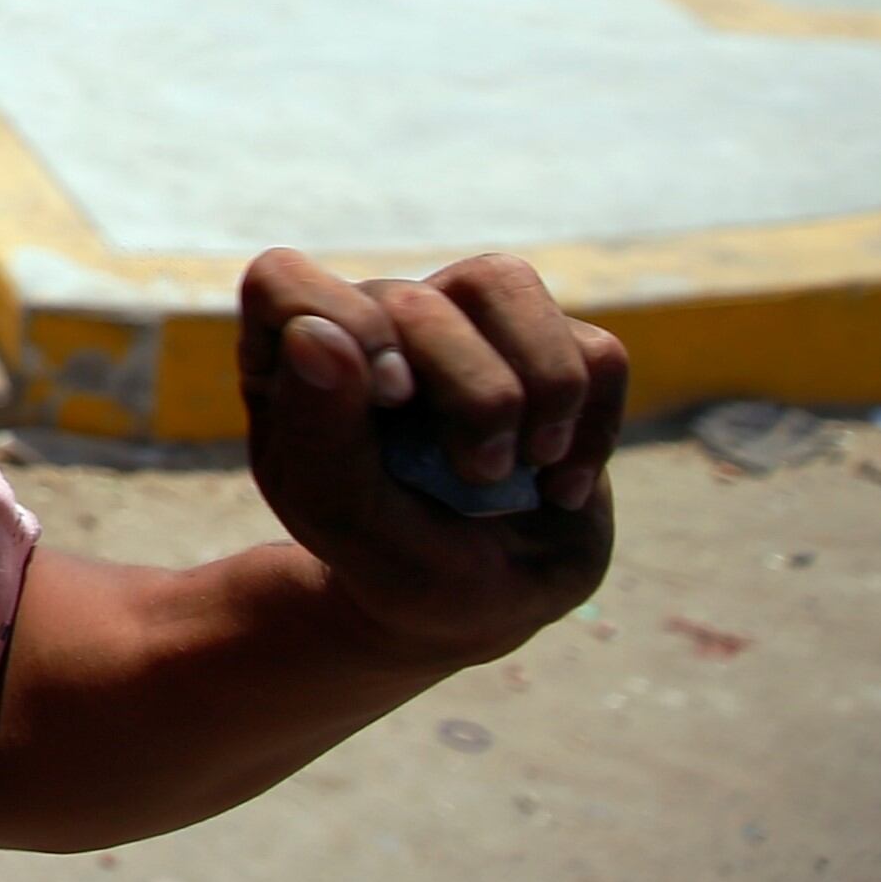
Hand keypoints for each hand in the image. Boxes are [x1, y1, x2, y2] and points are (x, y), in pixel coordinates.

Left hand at [239, 247, 623, 665]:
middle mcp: (376, 320)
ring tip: (525, 465)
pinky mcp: (552, 353)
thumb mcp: (343, 519)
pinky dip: (594, 427)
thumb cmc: (389, 556)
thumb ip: (318, 431)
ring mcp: (465, 326)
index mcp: (295, 353)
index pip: (284, 280)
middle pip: (418, 298)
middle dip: (470, 397)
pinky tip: (559, 485)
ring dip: (541, 388)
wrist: (478, 601)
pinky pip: (596, 350)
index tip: (391, 403)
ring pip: (505, 284)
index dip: (346, 330)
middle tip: (477, 474)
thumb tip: (314, 334)